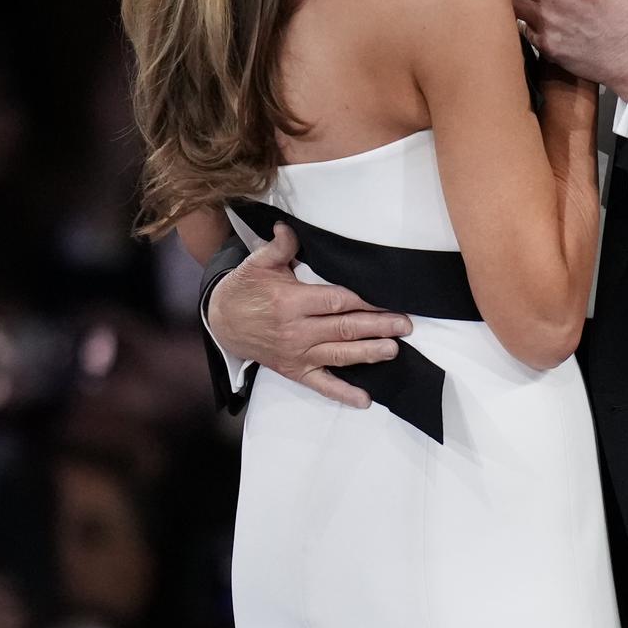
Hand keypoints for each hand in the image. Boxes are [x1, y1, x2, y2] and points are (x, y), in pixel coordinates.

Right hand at [207, 224, 409, 408]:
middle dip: (377, 326)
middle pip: (344, 329)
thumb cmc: (245, 290)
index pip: (336, 301)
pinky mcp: (295, 371)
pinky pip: (322, 385)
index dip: (364, 302)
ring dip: (369, 353)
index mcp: (291, 302)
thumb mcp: (257, 264)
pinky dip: (343, 394)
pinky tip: (365, 400)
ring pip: (340, 355)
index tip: (387, 300)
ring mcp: (297, 354)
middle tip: (404, 325)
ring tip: (393, 350)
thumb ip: (279, 247)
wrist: (222, 322)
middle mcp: (297, 332)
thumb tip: (289, 228)